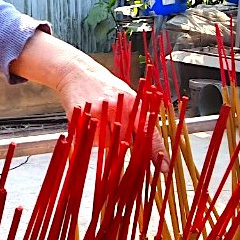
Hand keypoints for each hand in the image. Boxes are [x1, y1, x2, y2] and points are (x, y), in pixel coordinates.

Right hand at [11, 32, 168, 169]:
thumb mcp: (126, 96)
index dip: (156, 151)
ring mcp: (98, 114)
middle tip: (127, 145)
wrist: (76, 72)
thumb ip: (137, 117)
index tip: (163, 167)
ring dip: (110, 142)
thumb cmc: (103, 85)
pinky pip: (94, 141)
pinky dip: (96, 138)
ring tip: (105, 123)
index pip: (148, 131)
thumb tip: (151, 143)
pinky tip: (95, 124)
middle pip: (128, 142)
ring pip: (110, 144)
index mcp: (131, 101)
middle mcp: (115, 108)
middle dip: (130, 148)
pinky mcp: (82, 120)